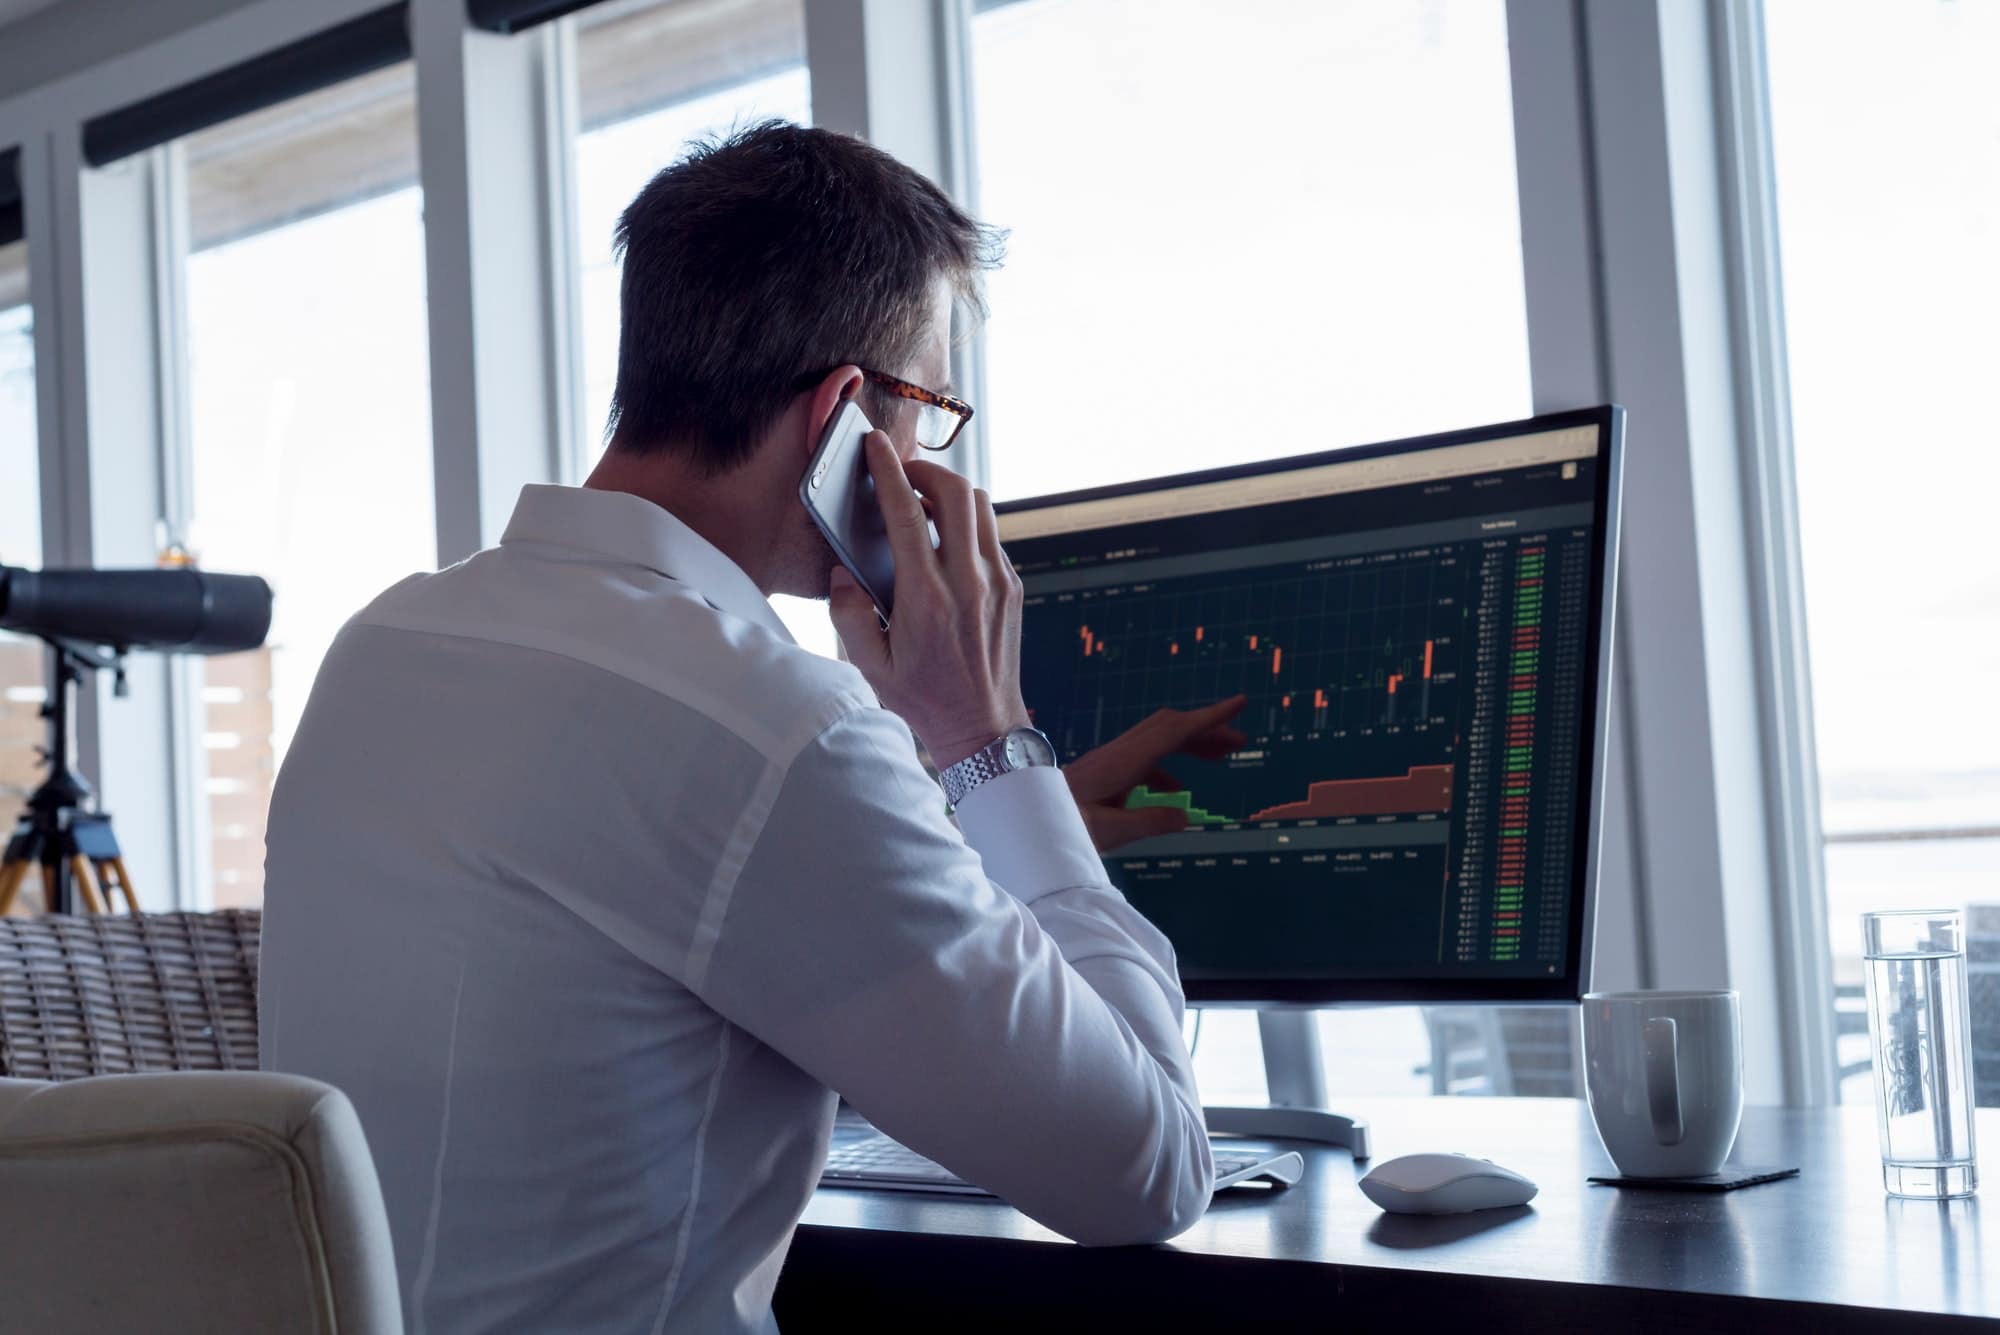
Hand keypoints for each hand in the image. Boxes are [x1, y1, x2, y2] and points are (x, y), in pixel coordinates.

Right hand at [829, 432, 1028, 767]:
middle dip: (925, 470)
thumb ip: (848, 613)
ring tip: (924, 503)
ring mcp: (998, 581)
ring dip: (950, 493)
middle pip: (956, 493)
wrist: (984, 728)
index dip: (888, 471)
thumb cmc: (924, 698)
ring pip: (981, 507)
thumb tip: (842, 572)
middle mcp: (968, 581)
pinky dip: (968, 524)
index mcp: (926, 596)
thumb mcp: (869, 664)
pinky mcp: (1013, 587)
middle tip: (901, 474)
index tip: (875, 446)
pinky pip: (991, 535)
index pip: (907, 513)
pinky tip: (946, 543)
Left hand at [1064, 696, 1248, 852]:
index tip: (1240, 704)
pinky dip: (1167, 768)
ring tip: (1221, 758)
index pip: (1173, 731)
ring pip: (1157, 742)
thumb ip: (1147, 822)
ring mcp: (1108, 762)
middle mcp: (1116, 755)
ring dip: (1190, 745)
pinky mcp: (1101, 775)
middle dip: (1206, 728)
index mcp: (1121, 762)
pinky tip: (1176, 791)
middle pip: (1169, 728)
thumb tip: (1185, 815)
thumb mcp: (1107, 833)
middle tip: (1241, 740)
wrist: (1017, 821)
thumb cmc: (1056, 827)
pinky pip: (1143, 761)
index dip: (1209, 717)